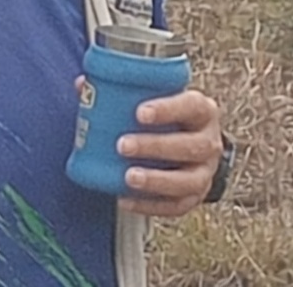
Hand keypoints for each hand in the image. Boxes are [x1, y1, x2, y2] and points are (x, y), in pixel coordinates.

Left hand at [115, 89, 222, 216]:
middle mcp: (210, 141)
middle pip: (190, 146)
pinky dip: (151, 205)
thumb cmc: (169, 114)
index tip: (139, 113)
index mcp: (201, 110)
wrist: (193, 140)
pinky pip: (177, 206)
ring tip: (128, 177)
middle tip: (123, 145)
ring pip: (187, 181)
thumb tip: (82, 85)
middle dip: (155, 147)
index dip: (167, 110)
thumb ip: (124, 90)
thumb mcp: (157, 97)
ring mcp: (206, 172)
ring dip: (156, 180)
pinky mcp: (196, 196)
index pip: (191, 106)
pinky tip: (126, 200)